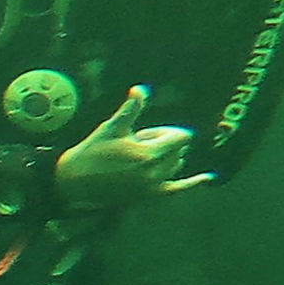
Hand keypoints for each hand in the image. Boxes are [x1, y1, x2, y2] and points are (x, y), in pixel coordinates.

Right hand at [50, 87, 210, 213]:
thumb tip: (141, 89)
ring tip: (140, 157)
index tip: (142, 134)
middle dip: (163, 143)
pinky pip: (178, 189)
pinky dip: (193, 183)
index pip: (180, 137)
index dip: (164, 131)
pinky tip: (208, 178)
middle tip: (135, 145)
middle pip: (178, 150)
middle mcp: (155, 172)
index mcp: (149, 154)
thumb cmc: (92, 151)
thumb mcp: (112, 128)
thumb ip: (131, 109)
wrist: (75, 181)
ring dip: (166, 157)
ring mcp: (153, 186)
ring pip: (176, 164)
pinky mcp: (149, 195)